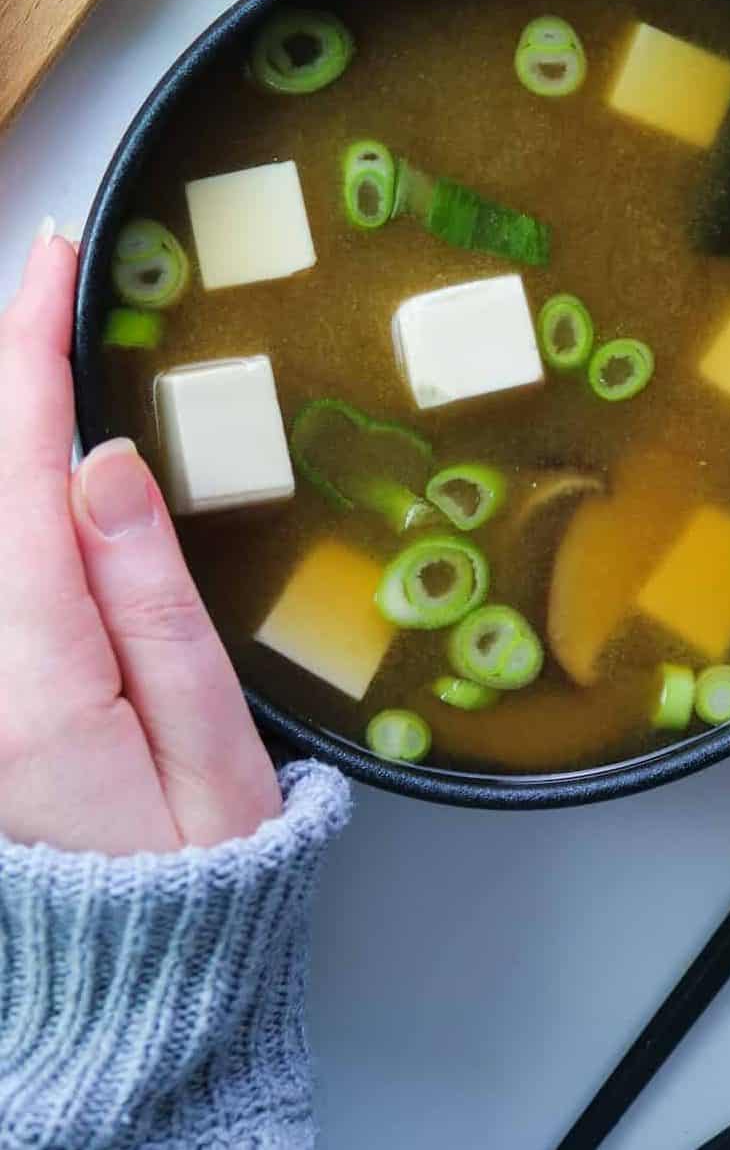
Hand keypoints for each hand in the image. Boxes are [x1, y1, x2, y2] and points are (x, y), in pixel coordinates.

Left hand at [0, 223, 280, 853]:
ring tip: (32, 340)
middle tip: (41, 273)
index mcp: (31, 672)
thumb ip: (148, 599)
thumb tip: (101, 463)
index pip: (17, 467)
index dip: (29, 350)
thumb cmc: (194, 860)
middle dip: (3, 365)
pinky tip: (26, 464)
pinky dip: (2, 494)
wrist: (133, 968)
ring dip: (1, 427)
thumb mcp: (208, 740)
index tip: (50, 261)